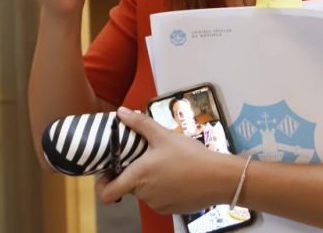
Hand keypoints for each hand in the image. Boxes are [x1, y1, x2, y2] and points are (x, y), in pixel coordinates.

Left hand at [97, 107, 237, 214]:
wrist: (218, 178)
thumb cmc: (190, 156)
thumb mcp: (164, 135)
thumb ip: (140, 123)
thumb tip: (121, 112)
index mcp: (138, 177)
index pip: (107, 193)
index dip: (103, 184)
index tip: (109, 171)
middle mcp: (144, 195)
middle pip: (129, 187)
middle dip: (134, 173)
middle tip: (146, 156)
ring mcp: (158, 204)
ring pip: (145, 192)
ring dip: (150, 180)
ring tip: (167, 163)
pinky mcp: (171, 209)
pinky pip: (159, 199)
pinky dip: (163, 188)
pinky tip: (177, 175)